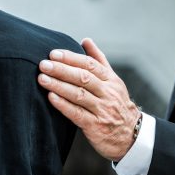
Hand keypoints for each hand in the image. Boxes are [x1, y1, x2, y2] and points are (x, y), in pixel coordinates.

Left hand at [38, 38, 140, 161]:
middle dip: (62, 70)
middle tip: (44, 64)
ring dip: (59, 86)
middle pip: (83, 77)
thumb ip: (98, 60)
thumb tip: (86, 40)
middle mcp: (108, 93)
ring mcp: (102, 109)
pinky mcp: (96, 126)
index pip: (90, 64)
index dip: (71, 58)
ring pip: (79, 94)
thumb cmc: (117, 103)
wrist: (132, 134)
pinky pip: (78, 114)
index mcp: (111, 80)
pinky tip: (51, 98)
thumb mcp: (113, 80)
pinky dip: (64, 105)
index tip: (53, 54)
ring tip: (42, 78)